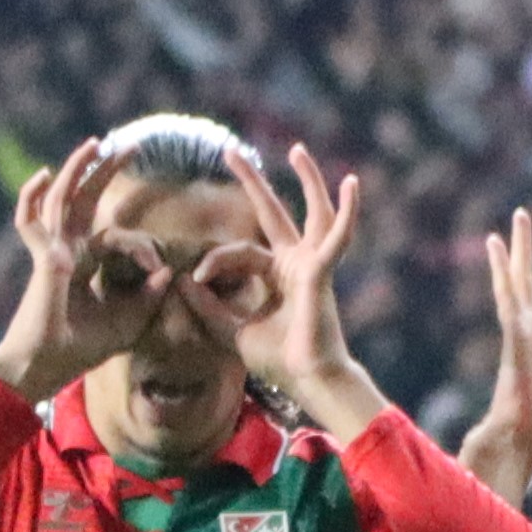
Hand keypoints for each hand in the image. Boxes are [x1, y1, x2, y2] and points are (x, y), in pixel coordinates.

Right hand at [0, 134, 145, 403]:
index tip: (160, 272)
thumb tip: (170, 271)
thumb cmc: (79, 350)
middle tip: (131, 147)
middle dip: (106, 172)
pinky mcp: (44, 259)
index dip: (141, 248)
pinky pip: (31, 223)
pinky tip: (44, 175)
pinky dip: (32, 198)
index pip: (113, 235)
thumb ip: (148, 297)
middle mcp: (67, 250)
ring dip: (78, 170)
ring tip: (96, 144)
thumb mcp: (127, 322)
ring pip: (63, 200)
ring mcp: (52, 251)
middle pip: (86, 200)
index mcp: (84, 263)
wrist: (45, 366)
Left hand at [220, 148, 373, 428]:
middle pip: (272, 212)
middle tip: (230, 152)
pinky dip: (348, 211)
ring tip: (298, 151)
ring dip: (308, 181)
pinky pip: (337, 236)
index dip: (214, 261)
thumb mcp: (231, 330)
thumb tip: (180, 281)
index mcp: (277, 275)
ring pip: (313, 213)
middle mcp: (296, 263)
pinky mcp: (322, 270)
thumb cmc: (278, 361)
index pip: (239, 251)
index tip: (194, 279)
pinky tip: (351, 183)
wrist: (306, 380)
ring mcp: (312, 264)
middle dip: (252, 182)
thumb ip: (207, 307)